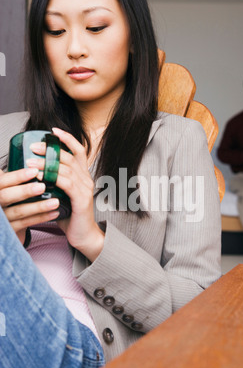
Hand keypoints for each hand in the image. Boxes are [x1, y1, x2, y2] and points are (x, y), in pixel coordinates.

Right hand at [0, 168, 59, 243]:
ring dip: (38, 207)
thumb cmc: (9, 197)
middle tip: (43, 187)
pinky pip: (26, 224)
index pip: (2, 181)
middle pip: (6, 197)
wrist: (6, 220)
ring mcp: (2, 218)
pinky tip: (54, 213)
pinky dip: (41, 218)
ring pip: (19, 212)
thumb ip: (12, 176)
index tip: (34, 171)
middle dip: (25, 191)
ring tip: (55, 202)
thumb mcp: (7, 185)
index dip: (17, 177)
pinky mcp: (10, 230)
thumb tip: (34, 159)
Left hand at [28, 128, 104, 261]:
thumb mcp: (62, 194)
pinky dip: (53, 178)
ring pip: (65, 169)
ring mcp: (85, 189)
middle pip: (69, 157)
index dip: (68, 139)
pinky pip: (67, 184)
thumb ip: (54, 181)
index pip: (79, 151)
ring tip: (30, 163)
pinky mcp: (82, 200)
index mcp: (83, 176)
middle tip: (34, 147)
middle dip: (50, 150)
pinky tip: (41, 177)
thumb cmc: (70, 215)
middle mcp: (86, 179)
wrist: (84, 235)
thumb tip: (35, 170)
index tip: (53, 131)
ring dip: (46, 164)